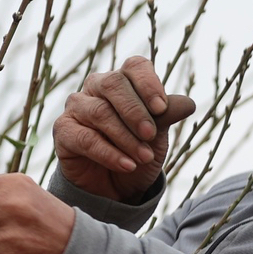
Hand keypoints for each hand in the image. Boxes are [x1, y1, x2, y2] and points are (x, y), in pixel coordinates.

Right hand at [52, 56, 195, 201]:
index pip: (135, 66)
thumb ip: (167, 116)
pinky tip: (127, 165)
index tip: (162, 108)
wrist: (115, 187)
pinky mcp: (64, 131)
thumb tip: (188, 103)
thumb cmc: (137, 151)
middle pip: (113, 84)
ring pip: (100, 112)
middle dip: (135, 111)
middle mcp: (96, 87)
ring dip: (125, 137)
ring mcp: (77, 107)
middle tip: (151, 135)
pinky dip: (109, 153)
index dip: (148, 83)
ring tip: (144, 157)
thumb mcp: (158, 135)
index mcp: (123, 80)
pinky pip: (85, 138)